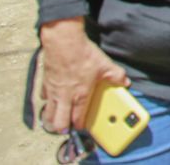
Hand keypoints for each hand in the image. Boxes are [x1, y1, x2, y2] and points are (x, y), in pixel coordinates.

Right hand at [39, 18, 129, 132]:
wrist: (64, 42)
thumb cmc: (83, 54)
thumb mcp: (105, 65)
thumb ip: (116, 75)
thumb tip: (125, 82)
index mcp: (80, 95)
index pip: (77, 119)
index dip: (79, 126)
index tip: (82, 126)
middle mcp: (64, 97)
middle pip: (58, 123)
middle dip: (62, 128)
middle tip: (67, 126)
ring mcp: (53, 91)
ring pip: (47, 114)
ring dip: (52, 118)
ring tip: (58, 117)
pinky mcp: (46, 83)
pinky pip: (44, 97)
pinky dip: (47, 100)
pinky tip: (52, 97)